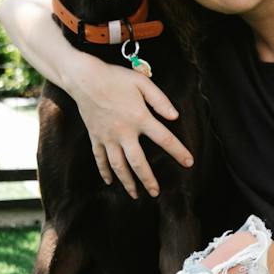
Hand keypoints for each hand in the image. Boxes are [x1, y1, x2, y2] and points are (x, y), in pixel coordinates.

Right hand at [69, 59, 193, 197]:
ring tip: (135, 195)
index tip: (189, 163)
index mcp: (139, 118)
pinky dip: (104, 171)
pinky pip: (100, 159)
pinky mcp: (95, 137)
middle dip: (148, 180)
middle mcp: (123, 132)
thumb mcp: (142, 83)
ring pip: (118, 165)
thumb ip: (160, 100)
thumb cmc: (115, 78)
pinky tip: (110, 182)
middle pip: (138, 162)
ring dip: (127, 182)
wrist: (84, 78)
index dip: (178, 151)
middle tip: (155, 192)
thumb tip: (175, 117)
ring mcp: (107, 137)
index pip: (164, 139)